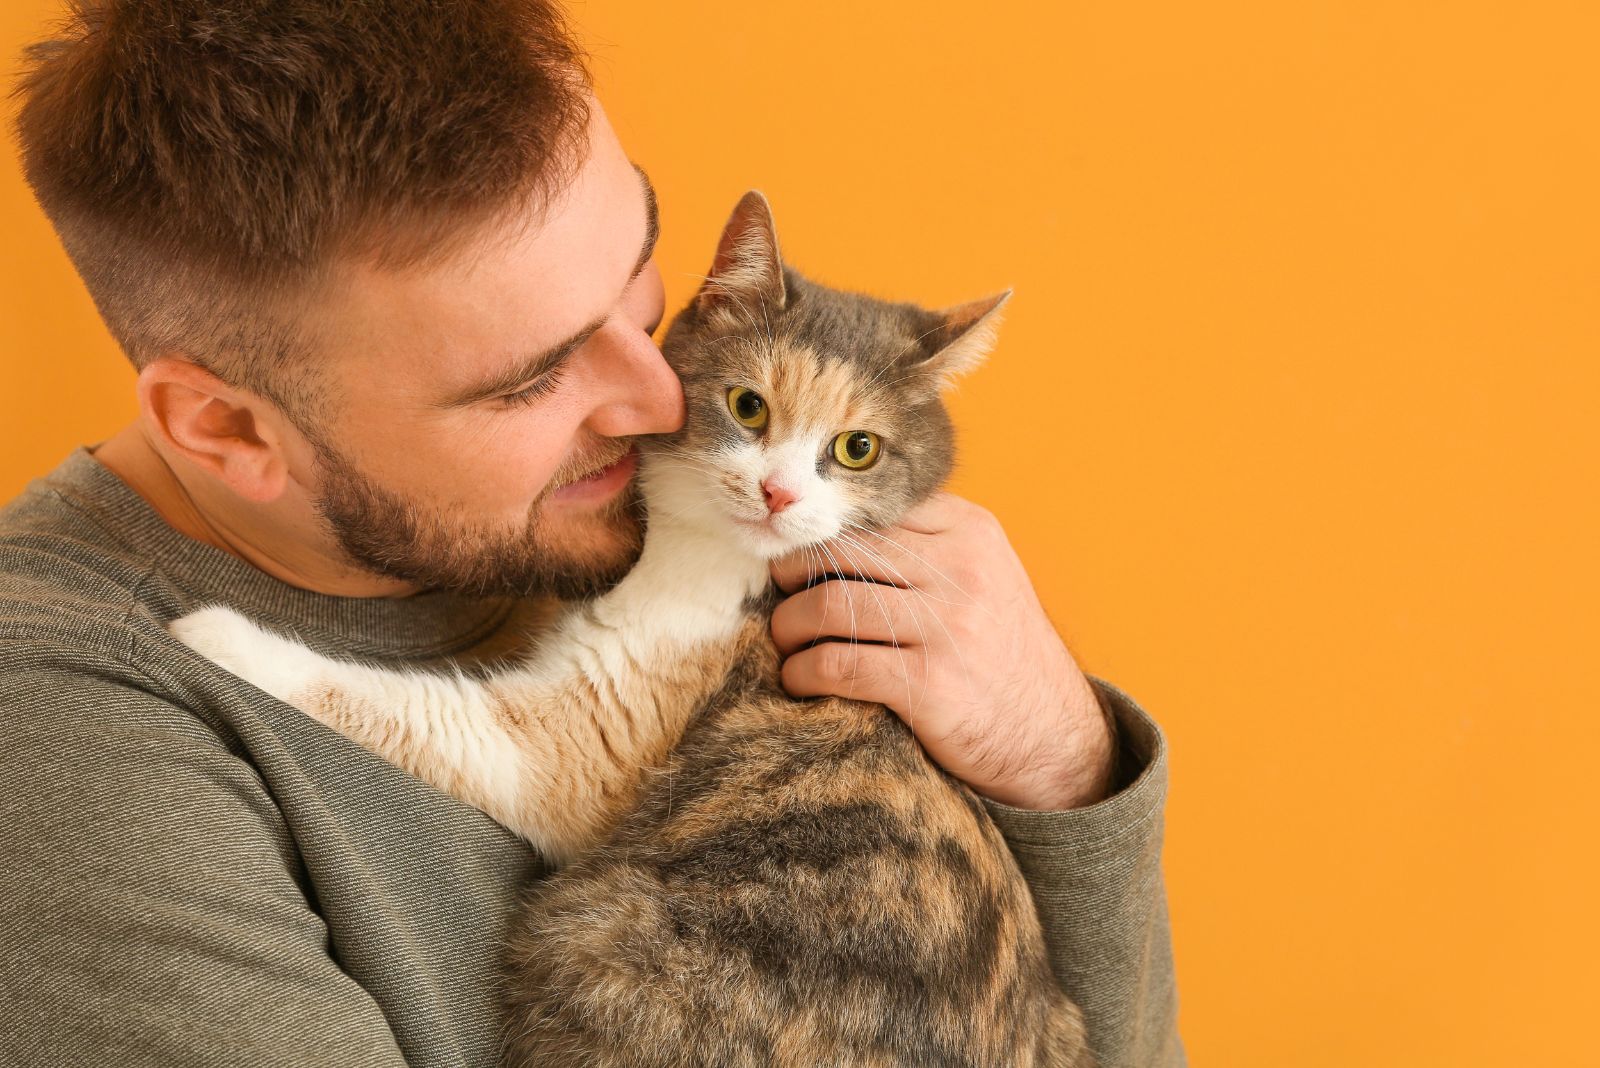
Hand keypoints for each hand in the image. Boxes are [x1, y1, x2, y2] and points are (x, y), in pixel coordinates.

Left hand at [769, 493, 1115, 809]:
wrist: (1055, 738)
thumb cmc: (1001, 653)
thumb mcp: (984, 578)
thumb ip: (925, 545)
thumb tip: (831, 529)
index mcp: (971, 530)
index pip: (871, 509)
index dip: (820, 530)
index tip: (796, 552)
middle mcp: (961, 569)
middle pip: (841, 549)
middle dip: (793, 571)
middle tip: (778, 593)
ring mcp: (948, 626)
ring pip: (829, 603)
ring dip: (788, 624)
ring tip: (786, 640)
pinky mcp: (930, 684)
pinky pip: (837, 664)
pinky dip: (803, 672)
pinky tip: (800, 680)